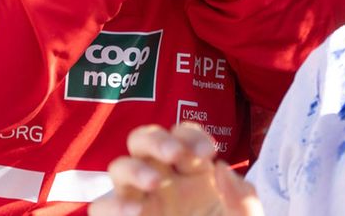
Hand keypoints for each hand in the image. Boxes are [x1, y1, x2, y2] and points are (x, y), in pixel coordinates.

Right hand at [88, 123, 263, 215]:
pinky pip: (102, 207)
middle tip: (176, 156)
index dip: (192, 136)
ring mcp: (140, 201)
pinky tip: (137, 213)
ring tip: (155, 183)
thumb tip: (218, 168)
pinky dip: (114, 205)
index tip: (210, 154)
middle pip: (143, 140)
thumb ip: (241, 196)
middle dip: (157, 140)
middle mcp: (162, 181)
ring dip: (134, 169)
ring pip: (118, 168)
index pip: (183, 135)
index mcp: (192, 172)